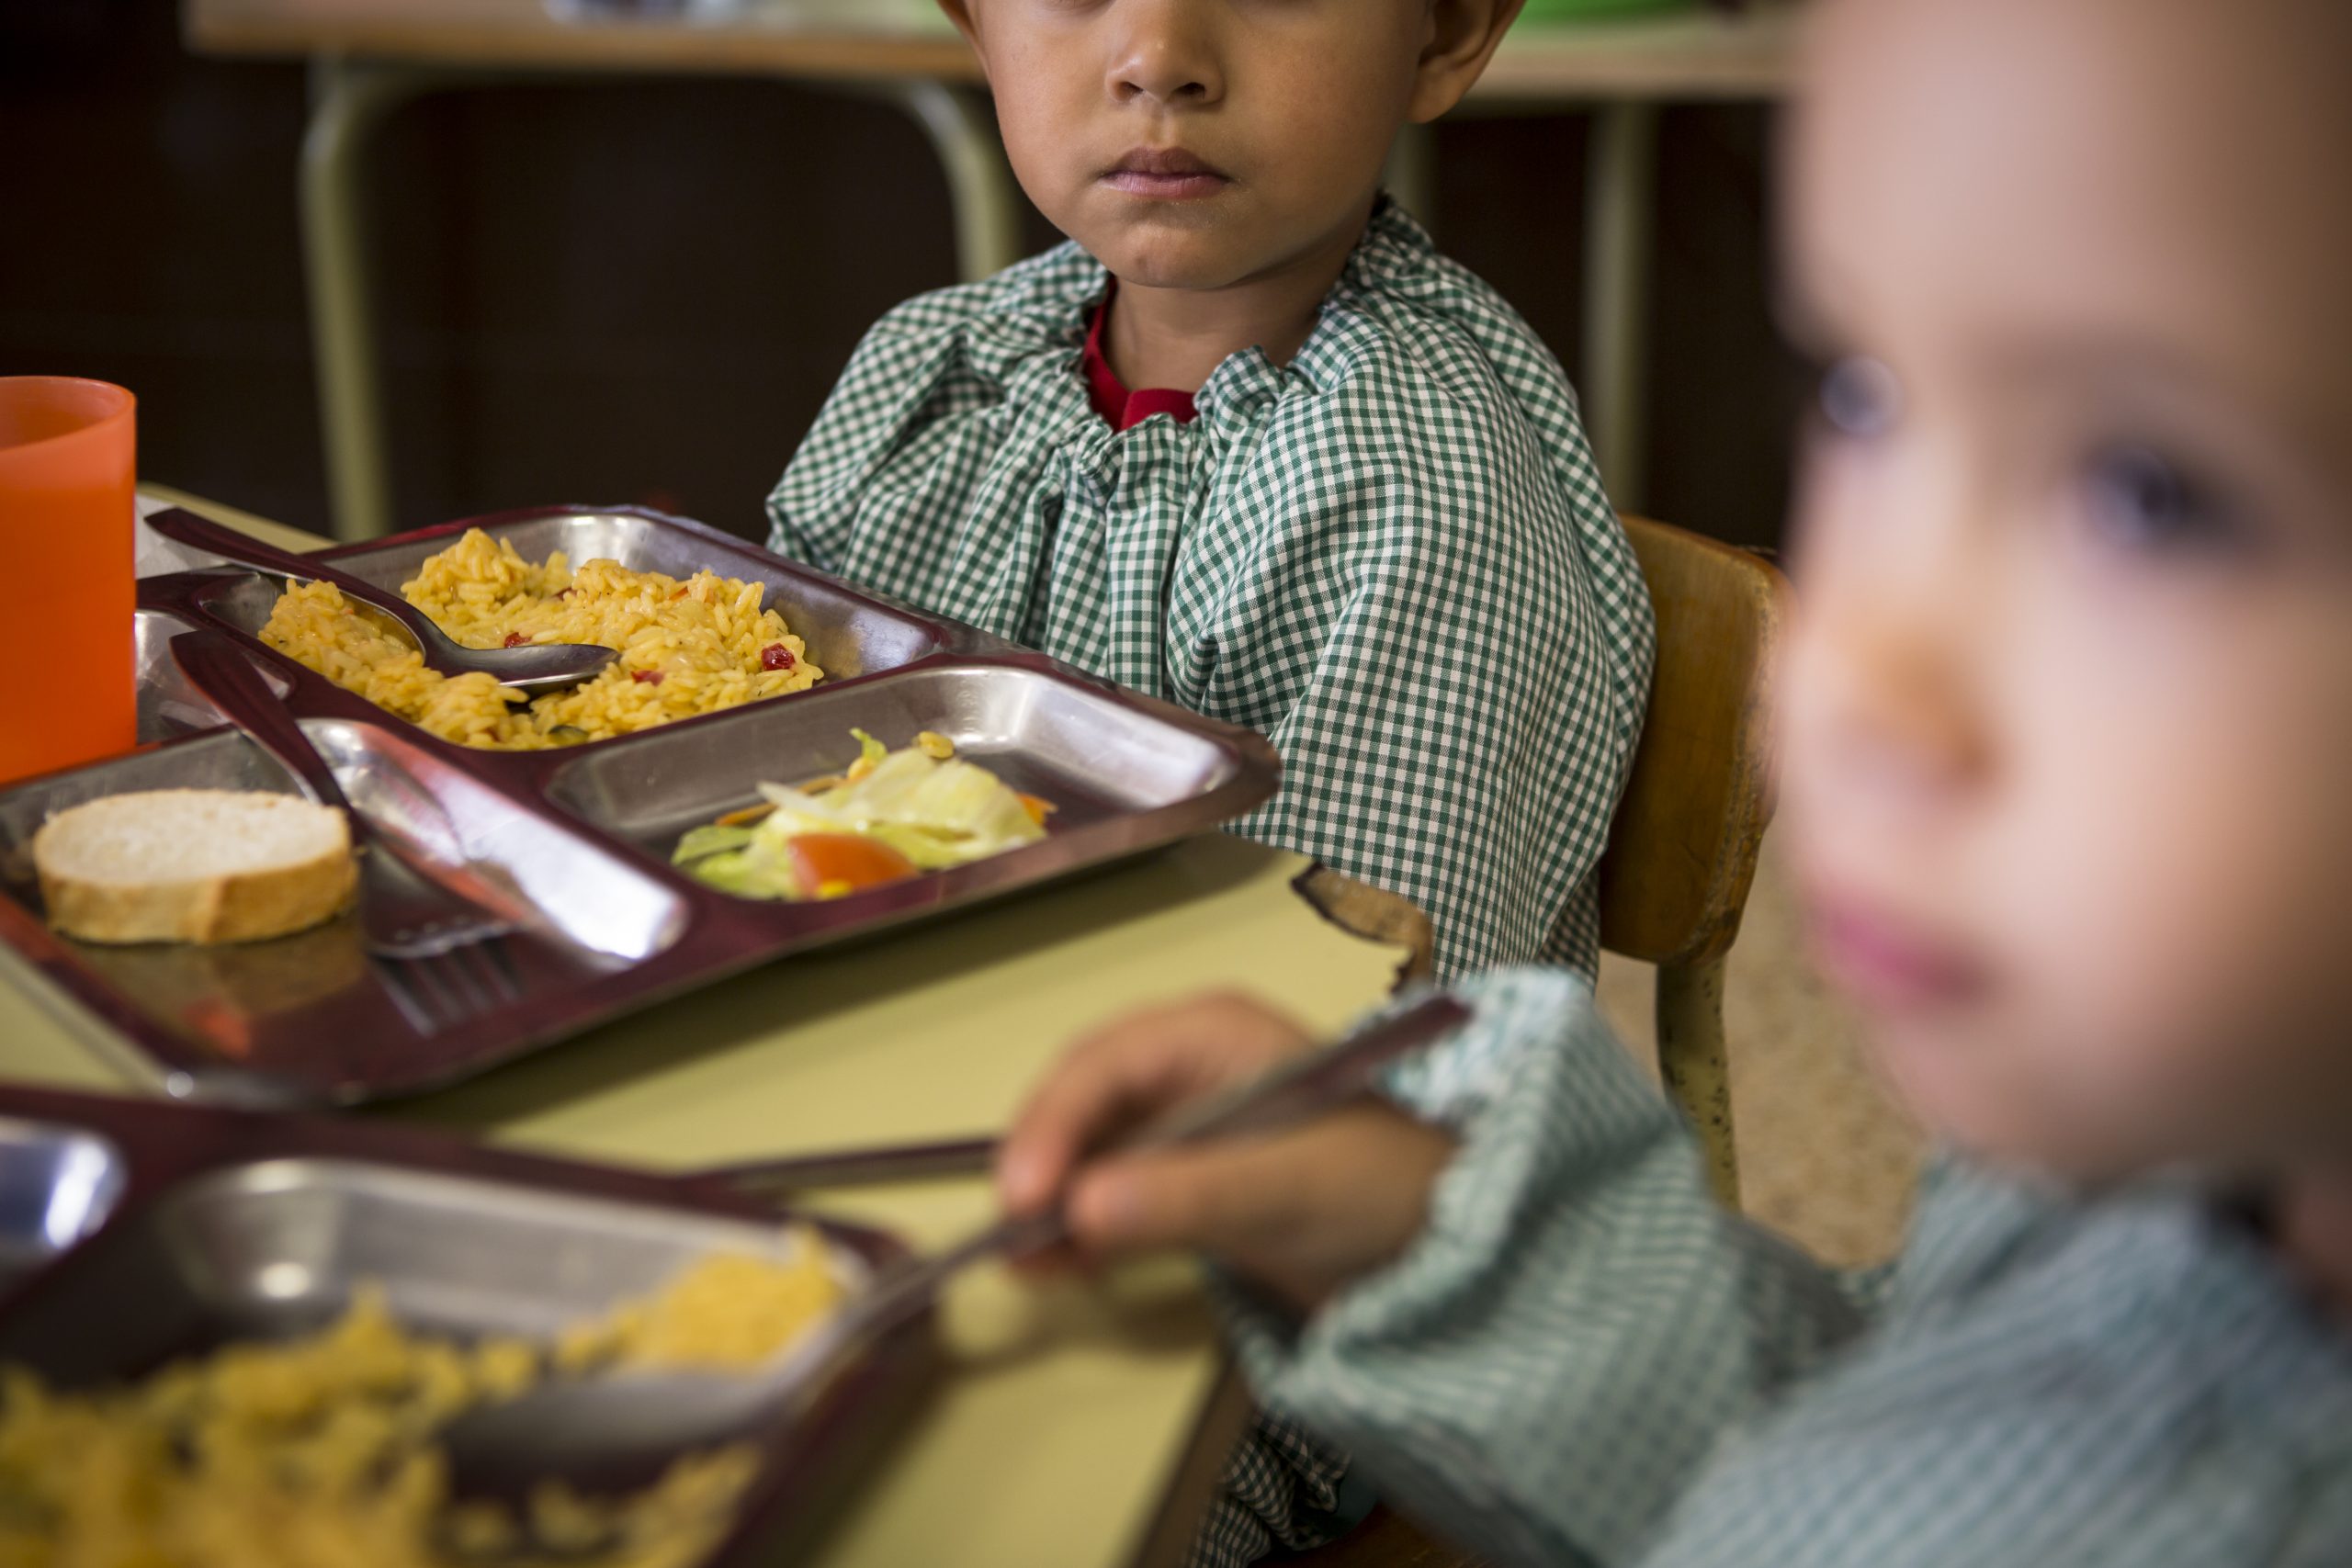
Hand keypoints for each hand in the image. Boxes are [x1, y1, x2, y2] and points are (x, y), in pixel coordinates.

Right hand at [996, 992, 1456, 1314]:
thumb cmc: (1378, 1189)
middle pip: (1085, 1101)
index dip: (1055, 1124)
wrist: (1443, 1249)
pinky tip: (1050, 1267)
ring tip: (1019, 1258)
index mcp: (1211, 1032)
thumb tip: (1077, 1209)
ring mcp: (1181, 1125)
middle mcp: (1185, 1066)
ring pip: (1088, 1151)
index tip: (1025, 1194)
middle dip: (1045, 1160)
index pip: (1107, 1064)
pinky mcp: (1183, 1180)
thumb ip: (1186, 1196)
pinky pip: (1111, 1194)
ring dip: (1052, 1200)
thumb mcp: (1286, 1188)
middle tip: (1013, 1228)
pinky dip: (1078, 1227)